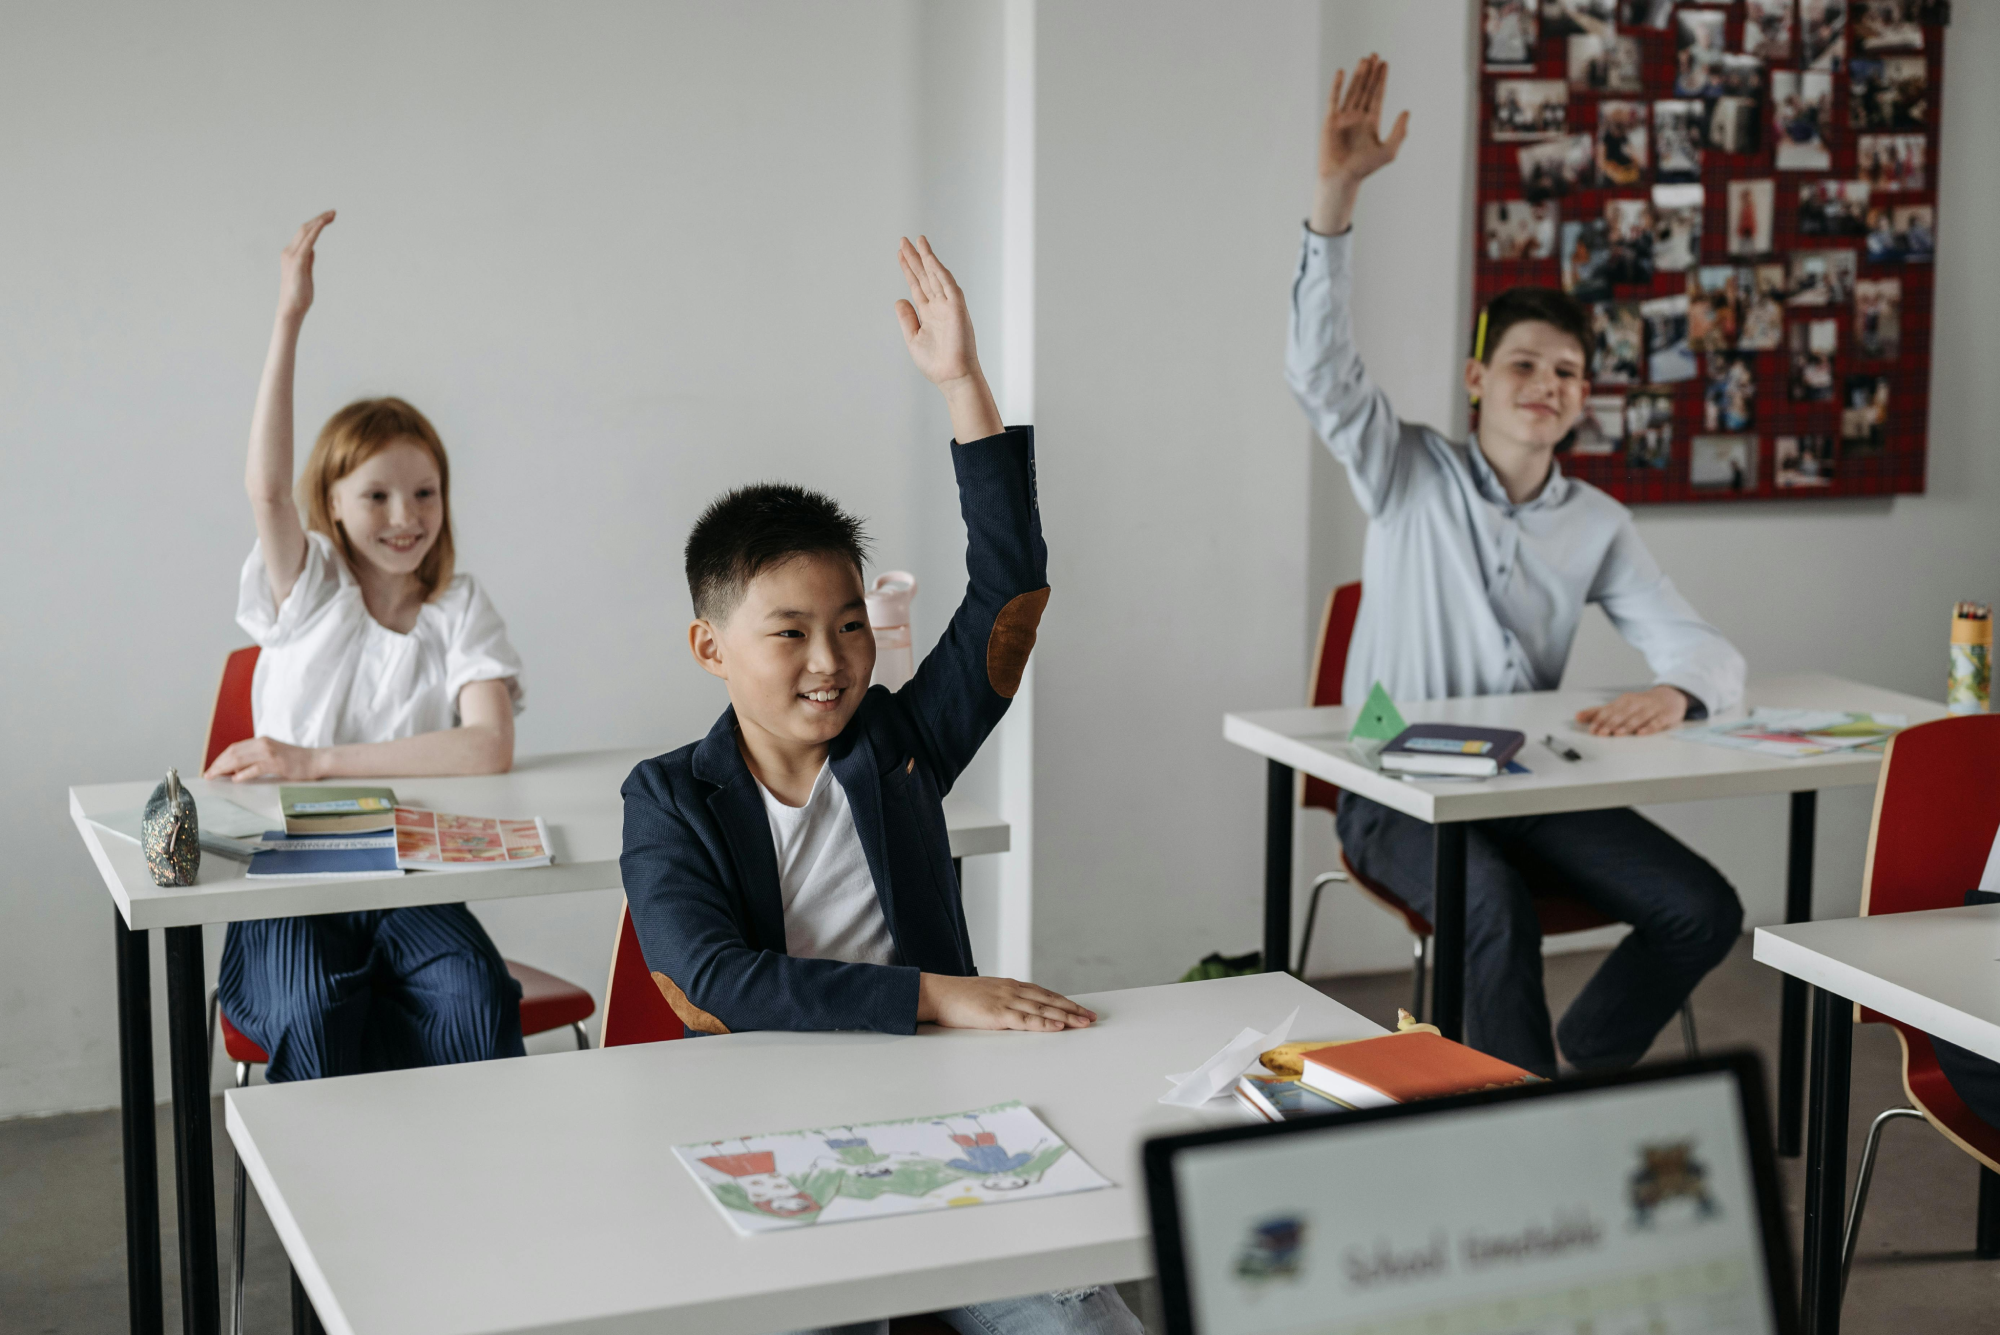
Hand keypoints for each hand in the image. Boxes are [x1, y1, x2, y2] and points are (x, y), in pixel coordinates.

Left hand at [204, 736, 323, 781]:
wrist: (317, 760)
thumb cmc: (296, 760)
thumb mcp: (273, 754)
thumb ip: (255, 759)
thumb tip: (236, 769)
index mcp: (261, 741)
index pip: (234, 748)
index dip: (220, 758)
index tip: (212, 768)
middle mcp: (263, 744)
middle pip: (234, 752)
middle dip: (218, 764)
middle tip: (208, 775)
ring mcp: (270, 753)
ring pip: (240, 759)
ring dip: (225, 768)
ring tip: (215, 777)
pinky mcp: (277, 763)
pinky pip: (256, 768)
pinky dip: (244, 773)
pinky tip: (236, 779)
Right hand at [277, 210, 335, 323]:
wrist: (292, 308)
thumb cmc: (299, 294)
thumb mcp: (305, 272)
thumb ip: (307, 259)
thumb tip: (311, 248)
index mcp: (291, 254)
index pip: (304, 233)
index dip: (316, 223)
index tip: (329, 217)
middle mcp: (289, 252)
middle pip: (304, 228)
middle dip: (319, 218)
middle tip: (334, 212)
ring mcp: (292, 256)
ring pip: (306, 232)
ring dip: (319, 221)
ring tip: (332, 214)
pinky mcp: (297, 263)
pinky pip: (307, 243)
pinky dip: (315, 231)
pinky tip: (322, 224)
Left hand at [894, 236, 980, 387]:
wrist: (952, 377)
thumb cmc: (936, 363)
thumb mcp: (913, 338)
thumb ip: (906, 318)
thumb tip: (899, 299)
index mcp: (929, 313)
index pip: (917, 285)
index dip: (908, 269)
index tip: (900, 253)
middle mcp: (939, 306)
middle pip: (925, 276)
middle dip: (914, 258)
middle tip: (904, 240)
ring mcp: (949, 306)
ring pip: (936, 276)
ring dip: (927, 258)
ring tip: (918, 241)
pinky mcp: (958, 308)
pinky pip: (948, 285)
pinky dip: (939, 271)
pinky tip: (930, 258)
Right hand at [917, 974, 1097, 1032]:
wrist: (937, 993)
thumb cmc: (956, 998)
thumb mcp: (984, 996)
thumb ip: (1001, 1002)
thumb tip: (1014, 1012)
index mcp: (1009, 986)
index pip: (1043, 993)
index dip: (1063, 1001)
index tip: (1079, 1008)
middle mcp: (1012, 990)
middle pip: (1049, 1000)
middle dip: (1072, 1009)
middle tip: (1091, 1017)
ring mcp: (1006, 1001)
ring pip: (1043, 1009)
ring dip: (1065, 1017)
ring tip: (1083, 1023)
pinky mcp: (998, 1014)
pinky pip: (1026, 1020)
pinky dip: (1044, 1023)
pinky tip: (1058, 1027)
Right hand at [1320, 55, 1407, 183]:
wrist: (1341, 178)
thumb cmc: (1364, 168)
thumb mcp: (1389, 151)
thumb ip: (1399, 132)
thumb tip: (1407, 111)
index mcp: (1371, 122)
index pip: (1377, 96)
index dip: (1381, 80)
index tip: (1384, 64)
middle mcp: (1357, 117)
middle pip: (1365, 89)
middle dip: (1371, 73)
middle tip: (1375, 55)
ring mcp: (1343, 118)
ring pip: (1352, 91)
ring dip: (1358, 75)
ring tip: (1364, 59)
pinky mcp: (1330, 120)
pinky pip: (1334, 99)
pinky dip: (1337, 86)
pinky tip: (1342, 72)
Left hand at [1574, 685, 1690, 736]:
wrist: (1670, 696)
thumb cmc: (1641, 704)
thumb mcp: (1620, 705)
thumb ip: (1599, 711)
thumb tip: (1577, 716)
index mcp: (1624, 700)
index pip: (1610, 710)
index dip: (1600, 720)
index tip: (1592, 729)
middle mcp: (1637, 703)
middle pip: (1622, 714)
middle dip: (1611, 724)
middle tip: (1601, 733)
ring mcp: (1652, 709)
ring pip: (1638, 718)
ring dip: (1627, 726)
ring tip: (1617, 733)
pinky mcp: (1665, 715)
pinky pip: (1657, 722)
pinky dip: (1649, 727)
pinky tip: (1641, 733)